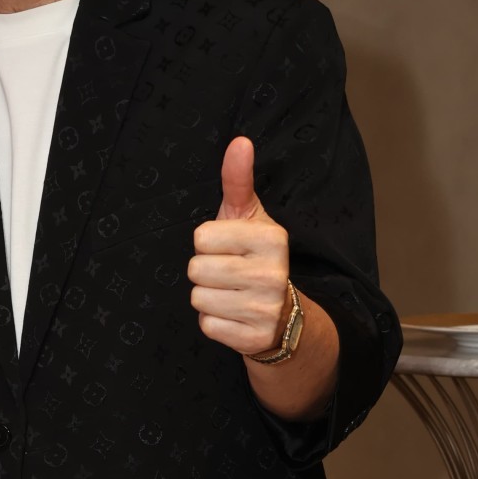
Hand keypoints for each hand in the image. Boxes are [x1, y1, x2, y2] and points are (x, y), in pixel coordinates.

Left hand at [186, 136, 291, 355]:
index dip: (207, 244)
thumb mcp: (247, 217)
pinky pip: (207, 324)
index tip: (228, 249)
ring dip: (207, 297)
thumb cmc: (253, 256)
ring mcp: (266, 308)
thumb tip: (240, 141)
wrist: (281, 314)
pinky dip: (213, 321)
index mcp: (271, 238)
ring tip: (231, 293)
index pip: (201, 237)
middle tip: (228, 274)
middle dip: (204, 272)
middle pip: (196, 269)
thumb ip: (238, 180)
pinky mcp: (255, 337)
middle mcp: (273, 273)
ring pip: (198, 298)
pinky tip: (233, 314)